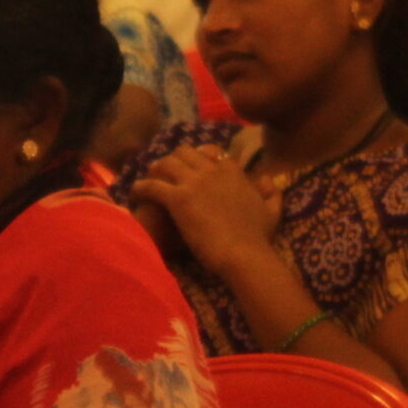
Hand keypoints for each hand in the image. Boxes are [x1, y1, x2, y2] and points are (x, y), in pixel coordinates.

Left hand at [128, 143, 282, 272]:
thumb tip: (269, 179)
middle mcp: (211, 170)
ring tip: (148, 179)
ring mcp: (193, 182)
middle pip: (183, 153)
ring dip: (154, 170)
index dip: (197, 159)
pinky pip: (152, 185)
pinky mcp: (177, 198)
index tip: (189, 168)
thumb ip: (272, 193)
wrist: (244, 254)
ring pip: (166, 164)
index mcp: (232, 170)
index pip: (209, 153)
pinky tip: (135, 193)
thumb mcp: (272, 211)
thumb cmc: (258, 237)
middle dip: (172, 160)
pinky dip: (141, 187)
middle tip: (164, 172)